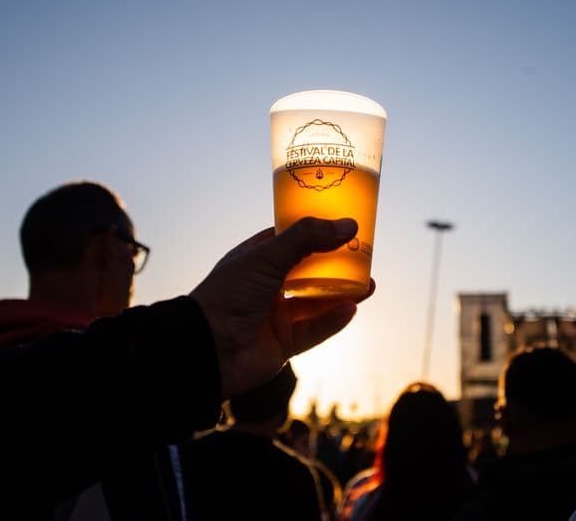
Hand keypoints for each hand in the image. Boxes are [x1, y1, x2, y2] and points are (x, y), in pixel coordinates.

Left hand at [190, 217, 375, 398]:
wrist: (206, 349)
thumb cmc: (227, 295)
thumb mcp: (267, 257)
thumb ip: (307, 239)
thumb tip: (348, 225)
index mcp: (256, 260)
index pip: (290, 240)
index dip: (316, 231)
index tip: (343, 224)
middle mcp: (266, 286)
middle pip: (309, 272)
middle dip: (336, 264)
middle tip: (363, 255)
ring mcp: (275, 316)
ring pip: (316, 302)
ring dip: (341, 293)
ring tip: (369, 283)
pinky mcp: (283, 344)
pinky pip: (314, 330)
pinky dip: (332, 320)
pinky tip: (352, 308)